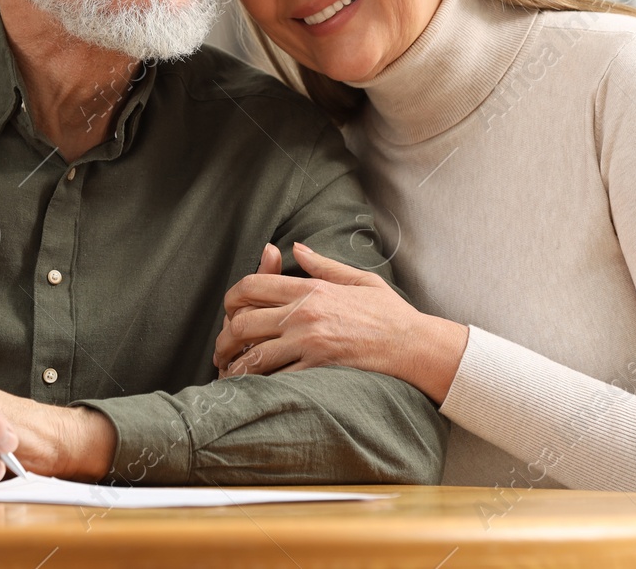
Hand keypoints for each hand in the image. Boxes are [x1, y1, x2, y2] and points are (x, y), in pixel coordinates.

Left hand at [214, 242, 469, 402]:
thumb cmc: (389, 312)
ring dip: (236, 365)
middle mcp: (304, 314)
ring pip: (254, 355)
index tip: (229, 312)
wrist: (414, 344)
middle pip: (243, 322)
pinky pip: (277, 378)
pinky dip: (259, 385)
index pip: (252, 286)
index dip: (231, 300)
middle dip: (224, 337)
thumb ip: (322, 265)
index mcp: (310, 289)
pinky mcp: (319, 369)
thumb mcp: (357, 278)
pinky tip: (253, 389)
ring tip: (230, 371)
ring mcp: (310, 343)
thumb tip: (296, 248)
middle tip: (221, 349)